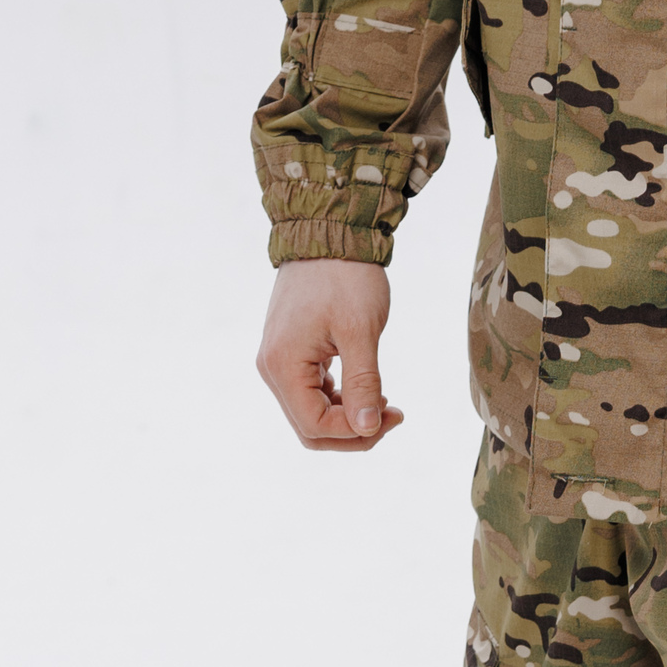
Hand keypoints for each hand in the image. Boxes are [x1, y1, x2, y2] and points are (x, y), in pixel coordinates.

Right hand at [257, 260, 401, 451]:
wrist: (328, 233)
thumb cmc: (346, 277)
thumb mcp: (361, 331)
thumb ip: (363, 383)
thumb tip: (367, 429)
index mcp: (283, 365)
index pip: (314, 425)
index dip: (355, 433)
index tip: (393, 416)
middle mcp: (272, 368)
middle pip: (309, 426)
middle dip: (353, 431)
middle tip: (394, 416)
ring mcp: (279, 360)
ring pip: (311, 411)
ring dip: (349, 416)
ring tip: (386, 401)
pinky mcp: (291, 352)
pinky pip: (312, 391)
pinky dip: (341, 398)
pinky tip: (370, 388)